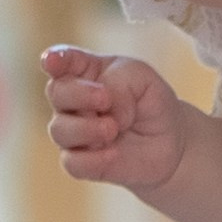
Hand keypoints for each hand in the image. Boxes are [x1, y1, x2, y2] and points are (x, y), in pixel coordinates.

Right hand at [40, 46, 192, 190]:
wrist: (169, 143)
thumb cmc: (150, 103)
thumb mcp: (144, 79)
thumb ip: (119, 82)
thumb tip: (103, 107)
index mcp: (86, 71)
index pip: (62, 60)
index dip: (55, 59)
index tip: (52, 61)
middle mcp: (72, 101)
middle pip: (56, 91)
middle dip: (78, 93)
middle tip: (105, 99)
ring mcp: (72, 132)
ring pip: (60, 129)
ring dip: (87, 128)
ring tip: (113, 129)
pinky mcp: (80, 162)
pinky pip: (72, 162)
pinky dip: (92, 159)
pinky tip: (113, 153)